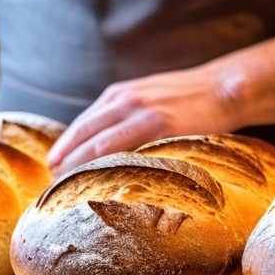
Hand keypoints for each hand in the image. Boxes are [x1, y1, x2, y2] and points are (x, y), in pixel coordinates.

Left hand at [46, 68, 239, 174]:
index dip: (65, 147)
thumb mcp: (147, 98)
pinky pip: (126, 148)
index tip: (53, 166)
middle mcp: (124, 100)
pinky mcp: (159, 124)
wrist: (224, 88)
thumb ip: (124, 116)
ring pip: (98, 142)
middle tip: (51, 182)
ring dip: (78, 165)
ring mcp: (141, 111)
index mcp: (118, 95)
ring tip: (66, 186)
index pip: (82, 124)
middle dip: (64, 158)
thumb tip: (103, 146)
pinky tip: (100, 182)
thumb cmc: (187, 100)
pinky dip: (108, 165)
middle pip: (82, 133)